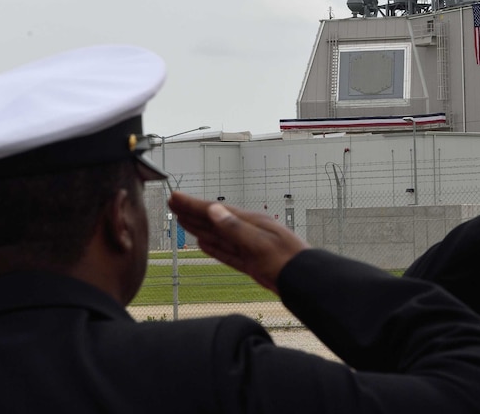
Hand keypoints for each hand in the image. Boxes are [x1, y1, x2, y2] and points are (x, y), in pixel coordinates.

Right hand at [168, 192, 309, 293]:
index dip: (193, 205)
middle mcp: (249, 231)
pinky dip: (213, 247)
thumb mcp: (259, 244)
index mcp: (251, 222)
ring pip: (218, 235)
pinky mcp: (251, 263)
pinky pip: (227, 252)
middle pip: (215, 220)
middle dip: (192, 212)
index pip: (216, 211)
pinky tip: (204, 244)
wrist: (306, 282)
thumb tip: (214, 210)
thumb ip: (236, 228)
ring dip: (199, 227)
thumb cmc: (288, 262)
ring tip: (183, 220)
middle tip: (173, 204)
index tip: (174, 197)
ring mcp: (250, 247)